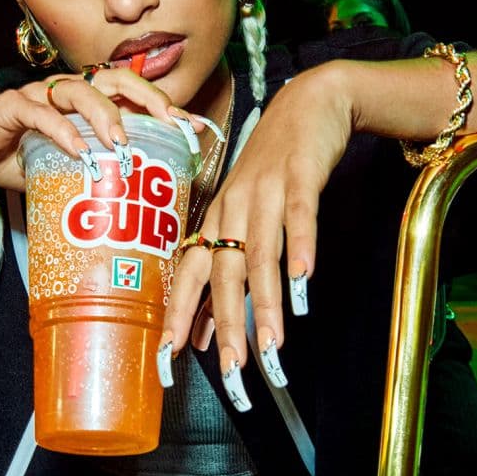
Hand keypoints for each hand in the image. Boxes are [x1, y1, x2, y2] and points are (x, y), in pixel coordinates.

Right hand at [0, 67, 201, 189]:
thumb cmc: (16, 156)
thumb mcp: (63, 168)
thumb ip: (93, 174)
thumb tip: (137, 208)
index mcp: (85, 102)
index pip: (131, 94)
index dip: (163, 105)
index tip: (193, 126)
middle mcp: (66, 92)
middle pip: (114, 78)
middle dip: (146, 97)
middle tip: (169, 121)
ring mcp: (39, 95)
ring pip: (79, 90)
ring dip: (104, 113)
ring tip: (120, 141)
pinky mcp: (12, 106)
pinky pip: (40, 113)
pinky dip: (61, 130)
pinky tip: (77, 150)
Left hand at [163, 61, 355, 387]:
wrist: (308, 103)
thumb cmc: (274, 166)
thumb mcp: (245, 215)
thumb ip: (228, 270)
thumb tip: (208, 330)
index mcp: (216, 220)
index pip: (189, 277)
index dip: (178, 318)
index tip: (168, 362)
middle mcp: (232, 207)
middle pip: (224, 274)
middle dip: (226, 327)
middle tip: (234, 373)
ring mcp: (265, 190)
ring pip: (260, 254)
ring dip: (266, 303)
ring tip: (273, 347)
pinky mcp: (300, 174)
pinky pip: (299, 215)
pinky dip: (300, 247)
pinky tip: (305, 280)